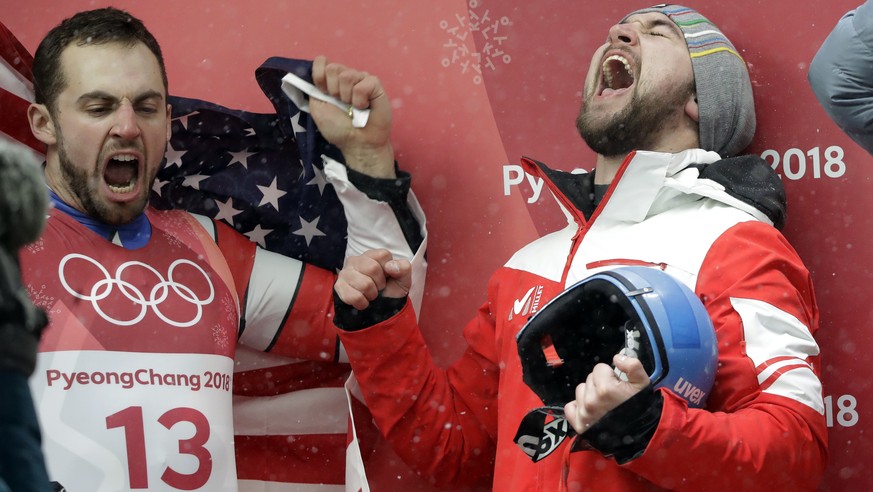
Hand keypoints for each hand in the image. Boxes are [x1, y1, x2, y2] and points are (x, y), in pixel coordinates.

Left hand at [310, 55, 394, 177]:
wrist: (358, 144)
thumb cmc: (339, 129)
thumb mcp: (318, 108)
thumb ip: (313, 89)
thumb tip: (313, 72)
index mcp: (332, 81)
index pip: (321, 62)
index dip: (319, 75)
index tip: (323, 93)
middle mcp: (347, 77)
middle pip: (333, 68)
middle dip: (333, 90)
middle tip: (341, 105)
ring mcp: (362, 79)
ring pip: (347, 75)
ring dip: (346, 97)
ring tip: (353, 108)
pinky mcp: (375, 85)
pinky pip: (363, 84)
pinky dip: (360, 99)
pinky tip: (364, 107)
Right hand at [334, 249, 411, 309]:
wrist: (379, 309)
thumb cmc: (390, 290)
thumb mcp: (403, 279)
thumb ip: (403, 268)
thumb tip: (390, 266)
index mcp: (372, 256)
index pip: (382, 255)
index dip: (388, 269)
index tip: (387, 277)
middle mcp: (356, 260)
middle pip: (372, 268)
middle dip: (380, 283)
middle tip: (379, 288)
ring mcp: (345, 273)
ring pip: (364, 284)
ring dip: (372, 294)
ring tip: (371, 294)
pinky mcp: (339, 286)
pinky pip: (353, 296)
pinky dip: (363, 303)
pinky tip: (363, 300)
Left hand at [563, 354, 649, 433]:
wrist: (639, 435)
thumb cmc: (639, 408)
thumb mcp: (643, 384)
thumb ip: (633, 365)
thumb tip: (617, 357)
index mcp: (605, 389)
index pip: (599, 368)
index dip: (610, 375)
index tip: (617, 385)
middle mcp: (591, 400)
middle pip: (590, 378)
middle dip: (600, 383)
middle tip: (612, 396)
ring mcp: (584, 413)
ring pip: (581, 390)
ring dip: (590, 394)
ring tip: (604, 404)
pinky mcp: (579, 424)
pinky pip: (570, 407)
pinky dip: (578, 407)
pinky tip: (591, 410)